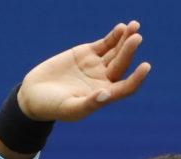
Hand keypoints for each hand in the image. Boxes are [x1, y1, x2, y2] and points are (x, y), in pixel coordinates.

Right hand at [18, 21, 150, 122]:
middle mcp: (104, 80)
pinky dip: (113, 36)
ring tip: (134, 27)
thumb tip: (106, 94)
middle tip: (136, 38)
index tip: (145, 66)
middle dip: (129, 51)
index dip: (137, 78)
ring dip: (125, 40)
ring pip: (116, 51)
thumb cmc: (52, 107)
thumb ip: (89, 103)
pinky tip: (122, 28)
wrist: (34, 94)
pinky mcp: (87, 53)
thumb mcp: (70, 109)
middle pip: (122, 64)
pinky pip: (105, 43)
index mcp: (104, 96)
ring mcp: (97, 65)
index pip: (126, 87)